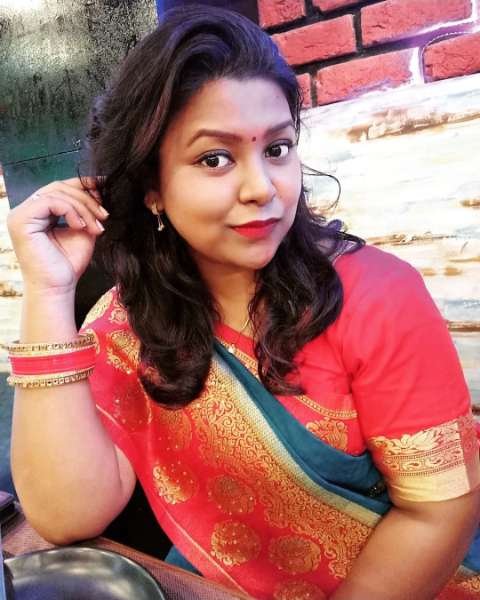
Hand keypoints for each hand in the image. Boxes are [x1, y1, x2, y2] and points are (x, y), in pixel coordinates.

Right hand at [6, 177, 108, 295]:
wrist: (58, 288)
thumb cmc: (69, 265)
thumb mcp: (82, 230)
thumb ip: (86, 210)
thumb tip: (98, 187)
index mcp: (37, 213)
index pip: (60, 188)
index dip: (83, 183)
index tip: (105, 185)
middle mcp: (25, 211)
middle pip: (59, 187)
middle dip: (86, 198)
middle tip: (104, 215)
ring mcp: (20, 215)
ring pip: (57, 193)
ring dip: (83, 208)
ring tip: (97, 227)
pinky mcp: (21, 221)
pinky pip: (50, 202)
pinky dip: (71, 211)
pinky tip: (81, 227)